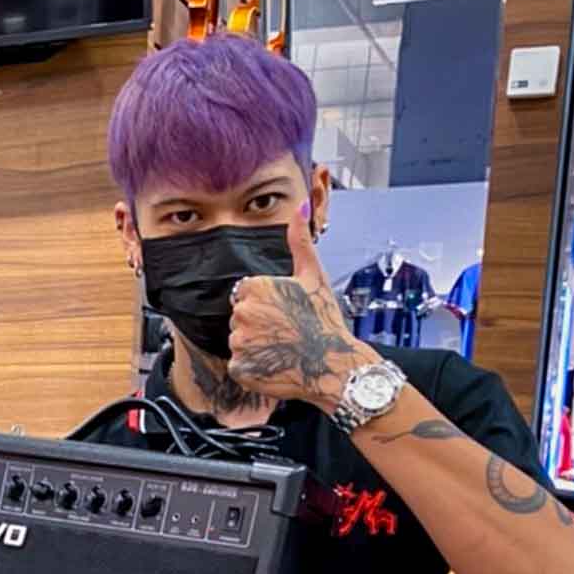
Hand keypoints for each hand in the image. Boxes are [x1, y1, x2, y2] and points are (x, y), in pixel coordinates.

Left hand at [228, 204, 373, 411]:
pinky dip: (254, 368)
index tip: (286, 312)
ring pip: (240, 341)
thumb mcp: (313, 275)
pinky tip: (275, 366)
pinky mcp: (240, 368)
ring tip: (283, 349)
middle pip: (241, 317)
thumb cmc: (325, 319)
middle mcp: (242, 313)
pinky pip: (240, 366)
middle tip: (287, 332)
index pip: (247, 293)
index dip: (267, 303)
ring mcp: (240, 342)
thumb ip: (300, 241)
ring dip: (256, 347)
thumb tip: (301, 205)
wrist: (333, 365)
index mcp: (255, 288)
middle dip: (260, 323)